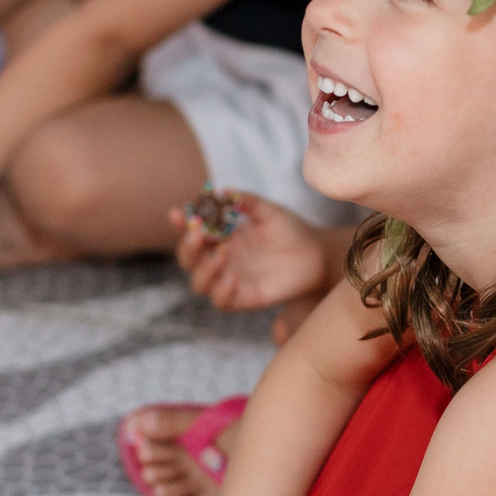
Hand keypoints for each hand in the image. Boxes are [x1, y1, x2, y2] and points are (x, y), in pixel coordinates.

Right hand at [169, 193, 332, 312]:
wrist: (317, 254)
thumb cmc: (290, 230)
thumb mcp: (268, 211)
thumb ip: (246, 200)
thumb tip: (223, 192)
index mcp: (221, 237)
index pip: (193, 232)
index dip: (181, 224)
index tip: (178, 213)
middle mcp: (221, 260)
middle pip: (189, 260)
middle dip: (187, 248)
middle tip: (197, 235)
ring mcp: (230, 280)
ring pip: (199, 284)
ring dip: (204, 270)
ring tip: (222, 255)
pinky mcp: (244, 299)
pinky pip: (222, 302)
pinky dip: (221, 293)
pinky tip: (232, 278)